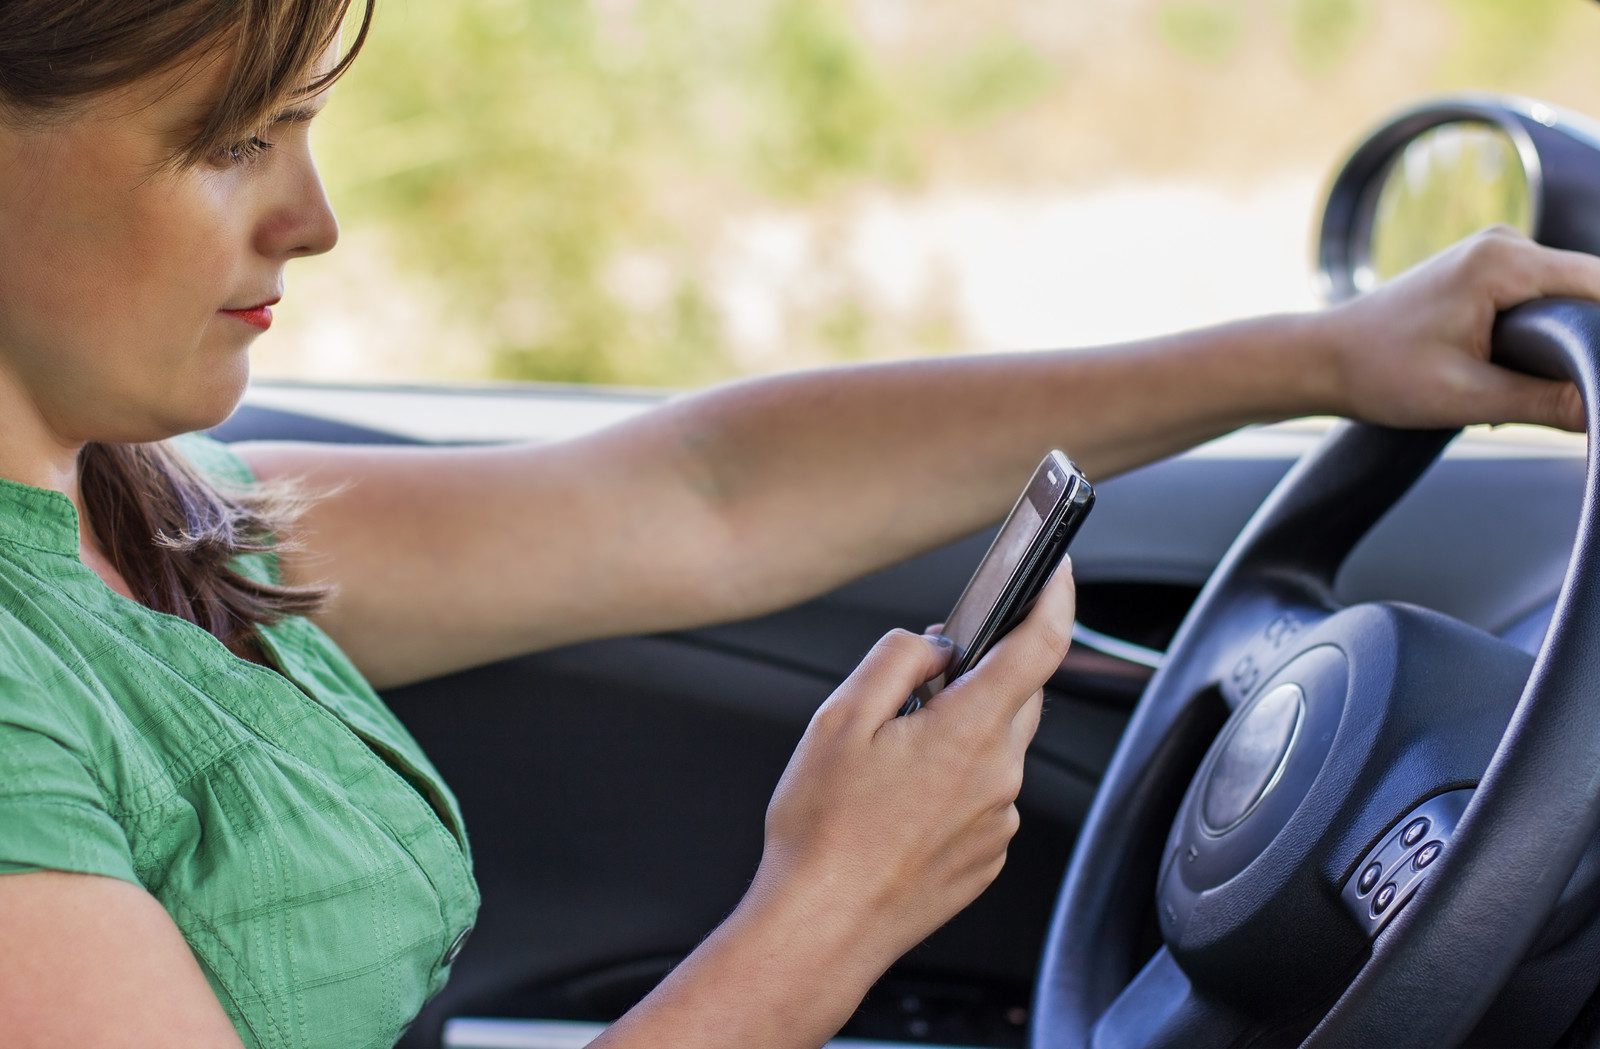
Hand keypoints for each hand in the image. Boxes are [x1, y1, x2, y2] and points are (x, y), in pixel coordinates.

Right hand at [747, 561, 1074, 972]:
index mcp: (968, 731)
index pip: (1041, 645)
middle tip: (929, 670)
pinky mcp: (988, 854)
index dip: (1055, 597)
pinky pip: (985, 792)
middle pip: (1018, 694)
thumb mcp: (839, 719)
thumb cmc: (823, 833)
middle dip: (985, 670)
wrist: (823, 928)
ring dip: (963, 728)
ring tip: (893, 751)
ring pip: (998, 745)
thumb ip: (895, 661)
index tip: (1055, 570)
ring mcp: (998, 819)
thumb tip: (935, 647)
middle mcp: (998, 774)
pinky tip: (901, 798)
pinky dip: (956, 777)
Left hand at [1317, 226, 1596, 431]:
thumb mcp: (1466, 397)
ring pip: (1566, 300)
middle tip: (1572, 397)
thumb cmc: (1378, 372)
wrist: (1321, 359)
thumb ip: (1545, 403)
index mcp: (1504, 260)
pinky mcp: (1487, 275)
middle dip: (1590, 342)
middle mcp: (1505, 244)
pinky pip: (1539, 302)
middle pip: (1588, 292)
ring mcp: (1496, 255)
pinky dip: (1539, 340)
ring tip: (1521, 388)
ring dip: (1564, 345)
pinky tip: (1511, 377)